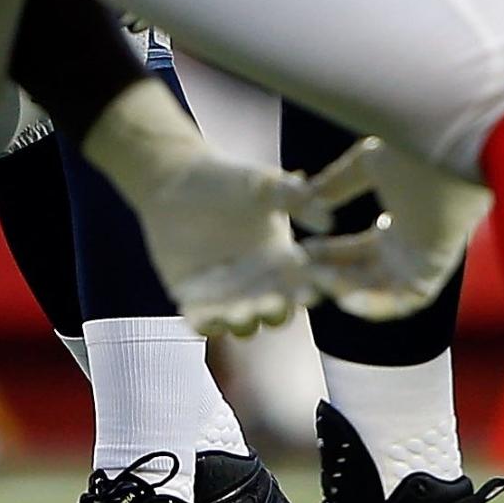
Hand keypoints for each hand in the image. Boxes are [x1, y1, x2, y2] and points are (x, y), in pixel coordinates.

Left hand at [129, 150, 327, 337]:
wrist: (175, 182)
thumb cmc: (226, 179)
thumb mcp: (263, 185)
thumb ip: (294, 199)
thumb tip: (328, 220)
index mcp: (283, 260)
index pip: (302, 284)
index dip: (307, 289)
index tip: (310, 290)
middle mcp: (260, 285)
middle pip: (274, 310)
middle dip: (274, 308)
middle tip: (272, 303)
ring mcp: (230, 297)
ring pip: (241, 322)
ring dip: (240, 320)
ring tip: (237, 312)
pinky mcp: (197, 301)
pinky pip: (204, 322)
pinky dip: (205, 322)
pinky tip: (200, 312)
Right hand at [294, 137, 490, 322]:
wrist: (450, 147)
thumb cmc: (418, 149)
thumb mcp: (368, 165)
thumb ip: (339, 182)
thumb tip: (308, 195)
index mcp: (402, 222)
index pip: (360, 250)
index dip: (329, 253)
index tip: (301, 249)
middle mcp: (415, 246)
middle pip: (368, 274)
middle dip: (333, 274)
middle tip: (300, 270)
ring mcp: (425, 260)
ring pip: (382, 291)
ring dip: (348, 290)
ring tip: (317, 280)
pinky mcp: (435, 269)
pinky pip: (405, 301)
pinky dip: (375, 304)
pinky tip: (343, 293)